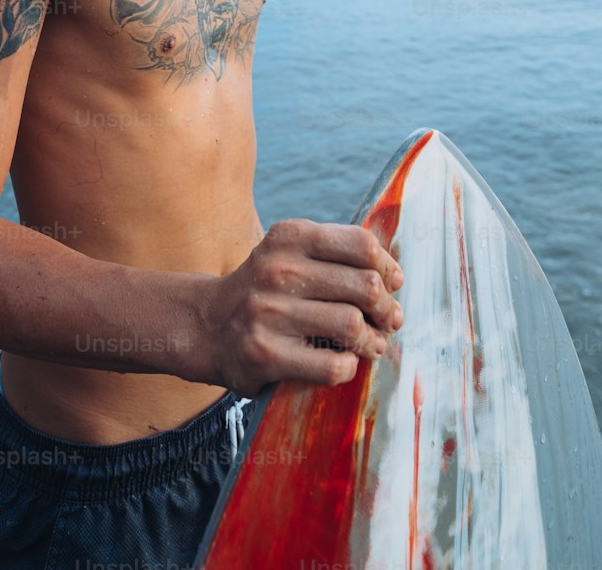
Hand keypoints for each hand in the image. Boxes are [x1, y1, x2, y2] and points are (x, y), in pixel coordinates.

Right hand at [199, 220, 403, 396]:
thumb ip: (337, 254)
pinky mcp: (265, 354)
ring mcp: (269, 313)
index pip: (361, 244)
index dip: (387, 267)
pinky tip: (344, 361)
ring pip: (352, 325)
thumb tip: (394, 279)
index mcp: (289, 236)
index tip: (392, 284)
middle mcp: (278, 270)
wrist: (207, 325)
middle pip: (365, 285)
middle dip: (387, 308)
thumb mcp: (290, 253)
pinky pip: (332, 365)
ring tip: (372, 343)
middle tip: (389, 320)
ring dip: (372, 340)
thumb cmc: (266, 289)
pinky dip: (349, 366)